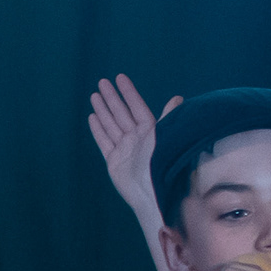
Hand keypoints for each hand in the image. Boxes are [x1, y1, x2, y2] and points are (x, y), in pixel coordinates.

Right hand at [88, 74, 177, 231]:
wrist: (153, 192)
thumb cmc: (164, 165)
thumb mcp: (168, 137)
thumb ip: (170, 117)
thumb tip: (177, 98)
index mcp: (150, 131)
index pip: (137, 107)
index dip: (129, 92)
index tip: (120, 78)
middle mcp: (136, 138)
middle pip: (121, 113)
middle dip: (111, 97)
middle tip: (102, 82)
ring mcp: (124, 149)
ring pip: (110, 125)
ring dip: (103, 110)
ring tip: (94, 96)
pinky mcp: (114, 161)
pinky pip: (104, 141)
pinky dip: (98, 130)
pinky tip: (92, 117)